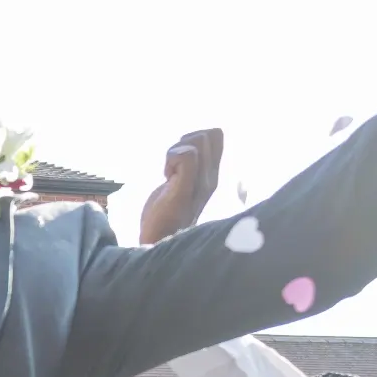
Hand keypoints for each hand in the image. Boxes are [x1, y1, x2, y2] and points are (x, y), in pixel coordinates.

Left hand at [139, 129, 223, 244]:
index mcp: (214, 175)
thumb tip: (186, 142)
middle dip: (185, 141)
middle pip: (212, 133)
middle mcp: (214, 178)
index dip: (194, 139)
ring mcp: (202, 185)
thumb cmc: (166, 214)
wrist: (158, 244)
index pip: (218, 135)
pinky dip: (171, 160)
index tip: (181, 161)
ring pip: (199, 140)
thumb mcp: (182, 184)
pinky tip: (166, 178)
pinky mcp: (185, 191)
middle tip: (173, 166)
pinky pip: (187, 156)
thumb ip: (187, 166)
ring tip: (169, 174)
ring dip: (175, 151)